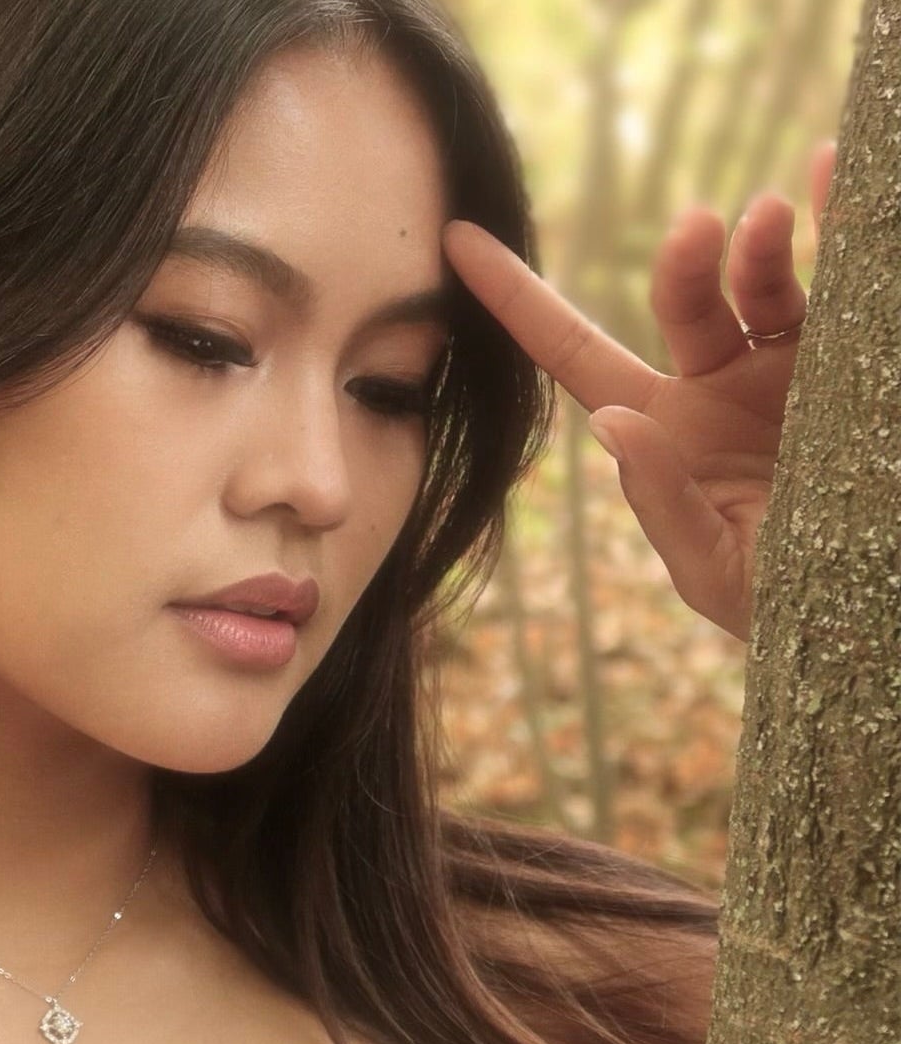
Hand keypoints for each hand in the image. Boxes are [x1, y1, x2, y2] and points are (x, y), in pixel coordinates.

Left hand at [441, 139, 837, 644]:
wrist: (878, 602)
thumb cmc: (782, 602)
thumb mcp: (711, 568)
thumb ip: (663, 499)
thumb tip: (610, 422)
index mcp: (663, 429)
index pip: (574, 353)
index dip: (517, 301)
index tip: (455, 241)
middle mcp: (718, 382)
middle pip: (684, 300)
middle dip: (685, 263)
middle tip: (700, 229)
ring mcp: (788, 362)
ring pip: (762, 281)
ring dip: (759, 245)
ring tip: (766, 218)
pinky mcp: (856, 352)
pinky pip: (847, 279)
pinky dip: (840, 219)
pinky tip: (826, 170)